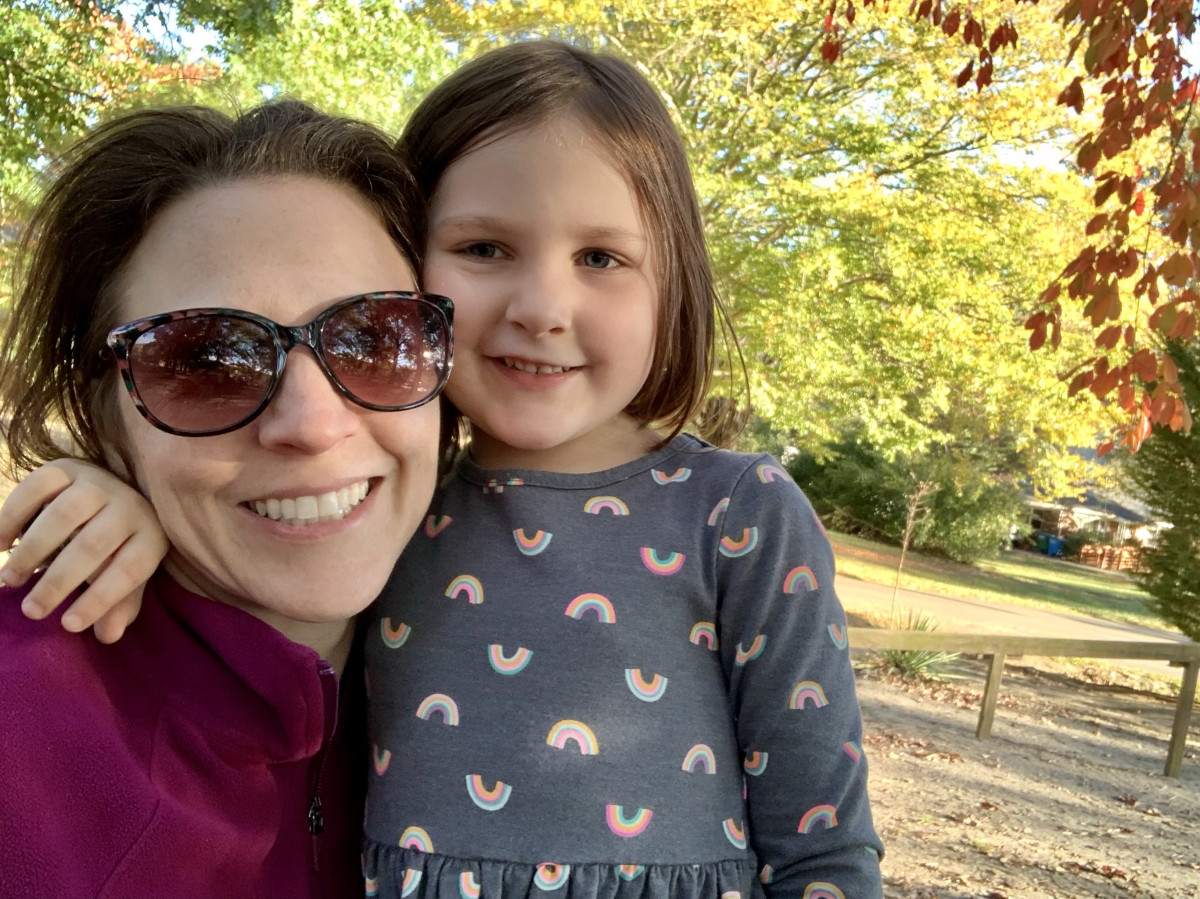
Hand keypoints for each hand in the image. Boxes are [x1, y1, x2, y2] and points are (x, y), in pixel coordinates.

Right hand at [0, 459, 167, 641]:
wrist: (110, 494)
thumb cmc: (117, 546)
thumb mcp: (124, 575)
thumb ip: (119, 605)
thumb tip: (108, 635)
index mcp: (150, 535)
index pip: (130, 570)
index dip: (100, 600)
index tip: (68, 626)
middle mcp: (128, 505)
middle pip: (93, 545)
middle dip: (59, 582)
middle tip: (32, 611)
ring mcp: (97, 483)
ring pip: (63, 516)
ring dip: (32, 551)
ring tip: (12, 581)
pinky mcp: (66, 468)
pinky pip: (37, 488)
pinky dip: (13, 516)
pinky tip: (1, 544)